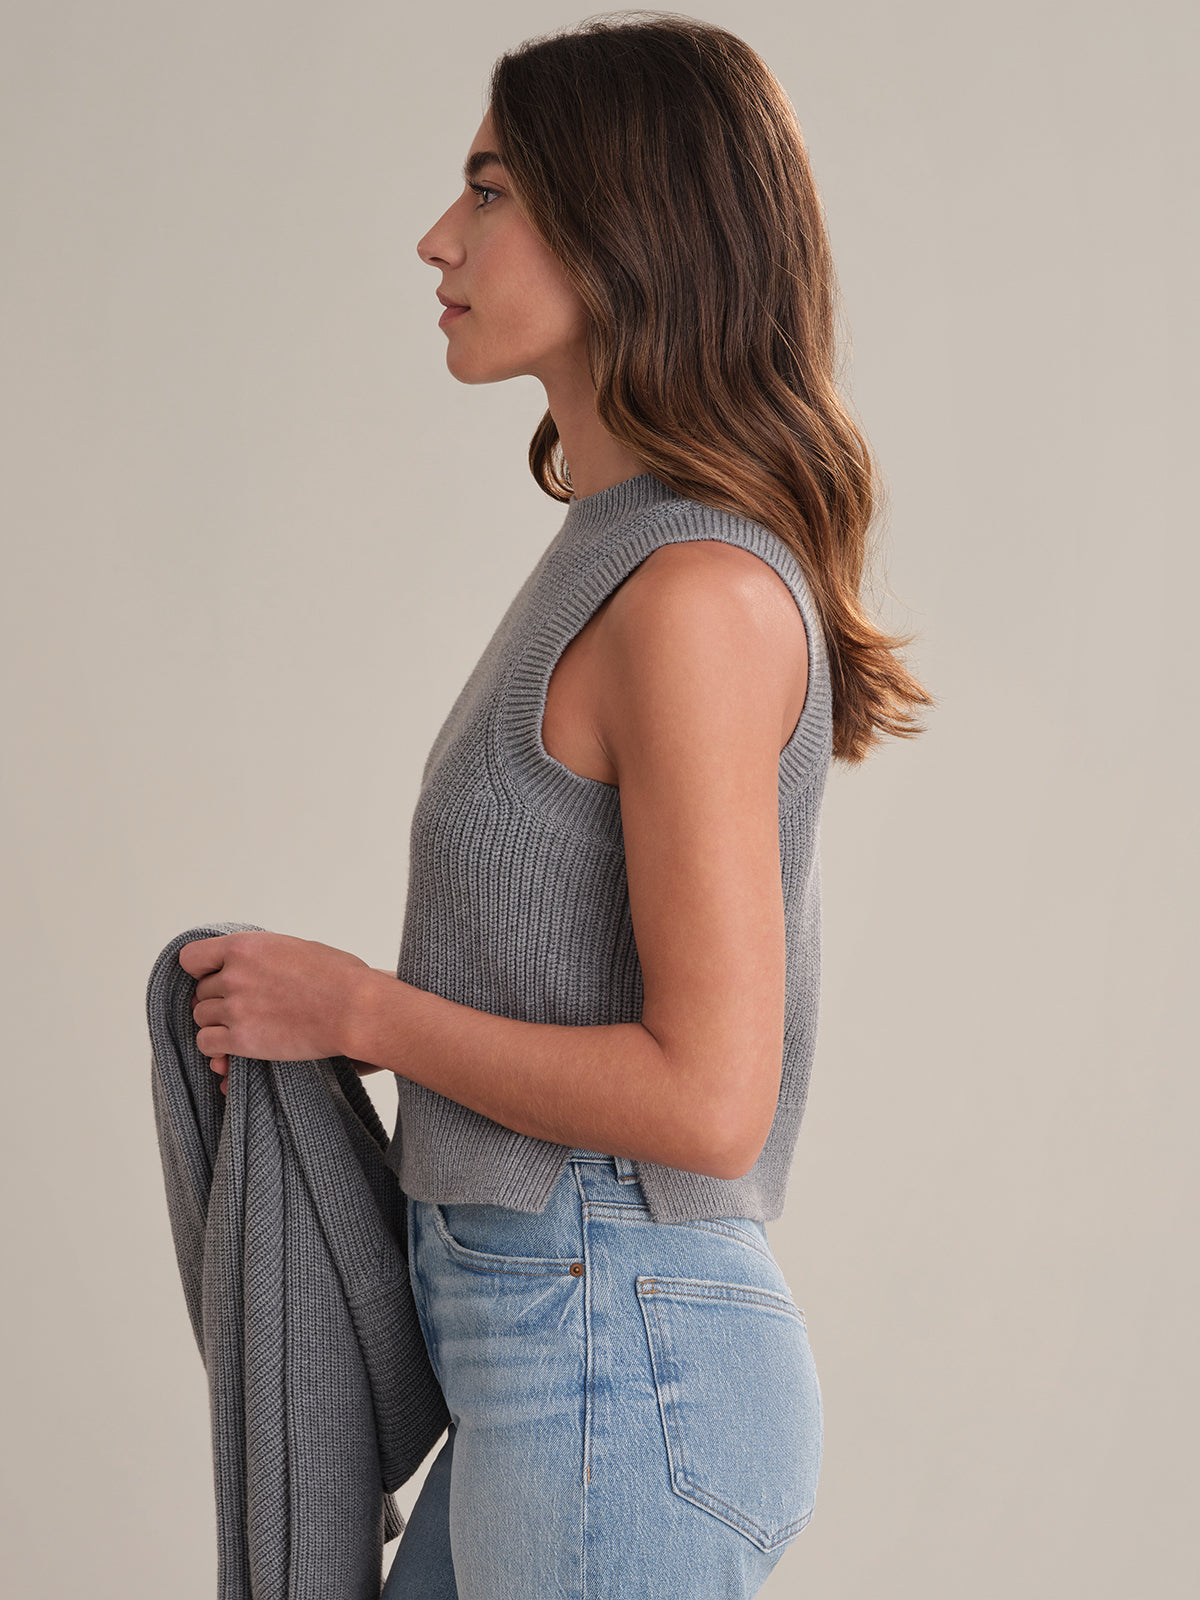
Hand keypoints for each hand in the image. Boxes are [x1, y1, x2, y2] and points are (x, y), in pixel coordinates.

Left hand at [178, 931, 370, 1094]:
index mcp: (245, 946)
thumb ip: (261, 955)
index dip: (201, 970)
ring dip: (218, 1023)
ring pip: (201, 1018)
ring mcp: (236, 1007)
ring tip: (243, 1026)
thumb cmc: (337, 977)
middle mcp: (234, 975)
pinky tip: (235, 1045)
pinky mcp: (242, 1039)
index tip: (214, 978)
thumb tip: (247, 965)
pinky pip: (207, 1043)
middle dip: (217, 999)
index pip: (191, 958)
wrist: (354, 1009)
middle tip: (242, 1007)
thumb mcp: (293, 948)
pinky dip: (216, 1047)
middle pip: (200, 992)